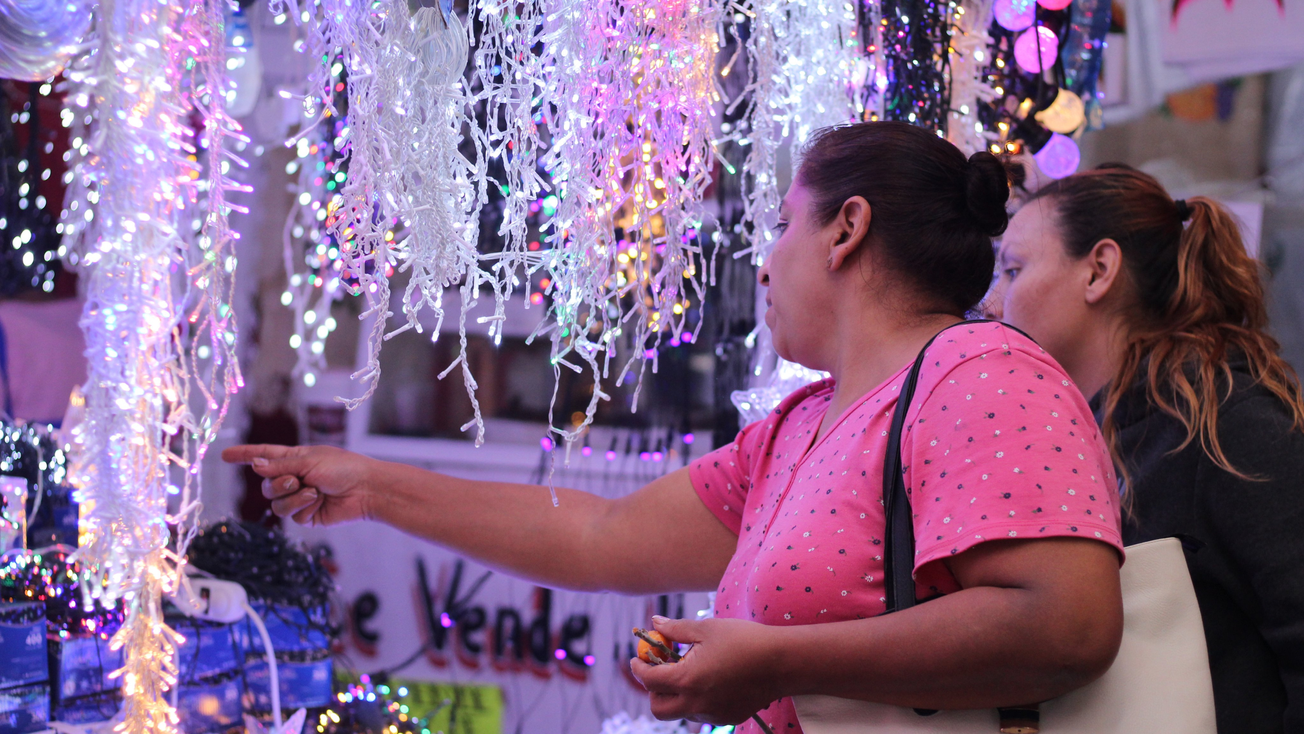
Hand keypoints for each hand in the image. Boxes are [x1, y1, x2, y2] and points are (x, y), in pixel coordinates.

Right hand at [221, 444, 379, 525]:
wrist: (365, 489)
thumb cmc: (342, 468)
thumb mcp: (308, 461)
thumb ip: (280, 466)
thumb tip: (254, 465)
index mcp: (294, 459)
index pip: (264, 456)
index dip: (244, 455)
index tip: (225, 456)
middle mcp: (294, 478)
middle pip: (266, 485)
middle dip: (278, 484)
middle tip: (297, 480)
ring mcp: (299, 498)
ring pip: (275, 503)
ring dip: (292, 497)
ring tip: (313, 491)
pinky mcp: (306, 515)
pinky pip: (290, 515)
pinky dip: (303, 507)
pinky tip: (320, 501)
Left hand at [629, 616, 782, 725]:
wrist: (782, 662)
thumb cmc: (744, 640)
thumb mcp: (706, 629)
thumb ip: (675, 629)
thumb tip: (655, 624)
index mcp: (687, 680)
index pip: (649, 680)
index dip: (639, 668)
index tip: (637, 659)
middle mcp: (696, 703)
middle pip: (658, 708)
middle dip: (653, 691)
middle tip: (660, 671)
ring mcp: (712, 714)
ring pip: (680, 711)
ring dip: (676, 695)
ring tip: (690, 670)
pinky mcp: (727, 718)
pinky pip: (702, 713)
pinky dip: (697, 699)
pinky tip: (711, 679)